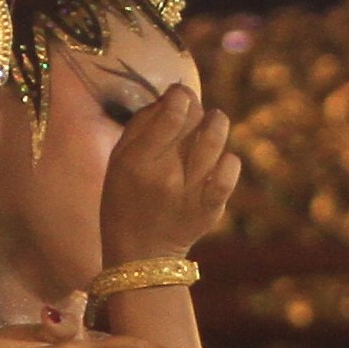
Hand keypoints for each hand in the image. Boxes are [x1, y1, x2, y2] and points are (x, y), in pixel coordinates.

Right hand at [96, 79, 244, 267]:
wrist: (141, 253)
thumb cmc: (126, 198)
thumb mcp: (118, 160)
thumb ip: (141, 125)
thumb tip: (171, 96)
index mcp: (138, 162)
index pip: (172, 115)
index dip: (181, 95)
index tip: (180, 93)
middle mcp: (166, 176)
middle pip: (195, 122)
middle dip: (196, 107)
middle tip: (192, 109)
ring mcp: (191, 194)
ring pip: (216, 140)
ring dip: (216, 123)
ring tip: (212, 122)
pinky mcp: (211, 208)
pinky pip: (230, 171)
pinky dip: (228, 158)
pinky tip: (218, 157)